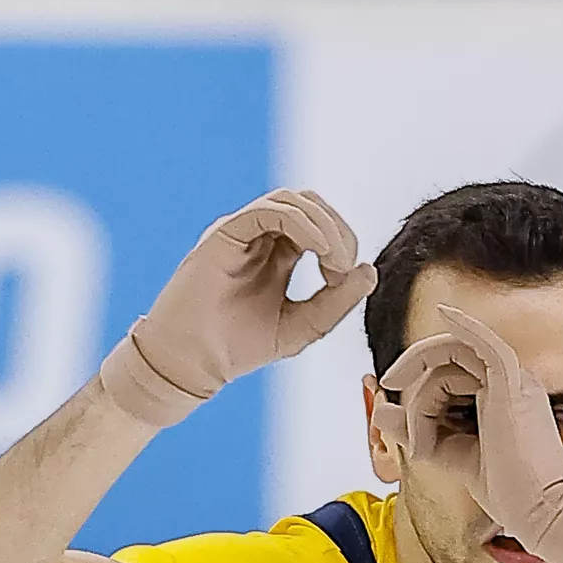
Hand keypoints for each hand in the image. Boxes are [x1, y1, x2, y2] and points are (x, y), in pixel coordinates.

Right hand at [100, 189, 374, 431]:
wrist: (192, 363)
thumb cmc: (240, 348)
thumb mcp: (302, 327)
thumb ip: (336, 301)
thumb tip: (369, 269)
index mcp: (278, 254)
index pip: (322, 226)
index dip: (343, 244)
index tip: (345, 281)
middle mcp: (260, 236)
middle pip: (312, 205)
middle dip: (338, 230)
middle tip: (343, 268)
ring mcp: (242, 231)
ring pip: (294, 200)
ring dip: (324, 225)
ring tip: (333, 261)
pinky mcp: (226, 232)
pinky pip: (270, 210)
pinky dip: (302, 224)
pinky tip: (319, 251)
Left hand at [378, 308, 562, 562]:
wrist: (539, 511)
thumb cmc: (509, 491)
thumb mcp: (449, 454)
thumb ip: (418, 431)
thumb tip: (382, 411)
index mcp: (500, 396)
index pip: (447, 375)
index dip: (417, 394)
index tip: (394, 419)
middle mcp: (509, 382)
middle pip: (443, 364)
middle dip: (412, 387)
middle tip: (390, 405)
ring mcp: (513, 379)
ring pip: (449, 363)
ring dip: (423, 401)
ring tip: (424, 445)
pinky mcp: (512, 382)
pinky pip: (484, 341)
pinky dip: (464, 325)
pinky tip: (444, 312)